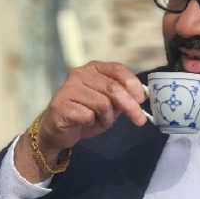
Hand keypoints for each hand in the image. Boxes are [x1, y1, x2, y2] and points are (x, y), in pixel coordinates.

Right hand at [15, 61, 147, 181]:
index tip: (141, 100)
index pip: (118, 69)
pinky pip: (87, 115)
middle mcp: (80, 73)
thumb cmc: (85, 114)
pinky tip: (84, 123)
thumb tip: (142, 96)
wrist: (57, 130)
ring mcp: (68, 88)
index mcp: (93, 68)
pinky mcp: (61, 105)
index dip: (133, 84)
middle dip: (130, 106)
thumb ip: (122, 98)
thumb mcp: (109, 105)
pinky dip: (91, 123)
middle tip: (140, 120)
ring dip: (107, 118)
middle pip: (113, 88)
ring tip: (100, 121)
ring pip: (102, 103)